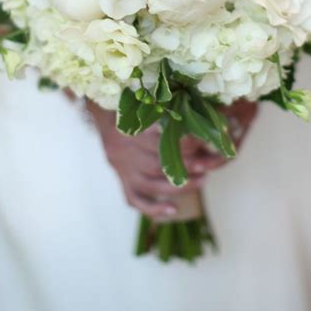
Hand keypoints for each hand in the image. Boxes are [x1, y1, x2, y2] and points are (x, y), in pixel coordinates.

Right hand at [87, 99, 257, 219]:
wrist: (103, 113)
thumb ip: (168, 108)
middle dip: (185, 167)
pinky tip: (173, 210)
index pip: (158, 140)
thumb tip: (202, 112)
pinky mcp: (122, 180)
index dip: (182, 143)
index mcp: (128, 127)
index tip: (203, 142)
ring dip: (178, 186)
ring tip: (202, 181)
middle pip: (156, 165)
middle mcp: (123, 150)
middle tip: (207, 166)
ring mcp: (121, 168)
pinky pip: (135, 199)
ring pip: (150, 184)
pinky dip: (153, 208)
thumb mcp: (146, 101)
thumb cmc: (132, 103)